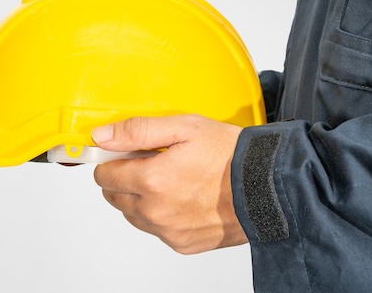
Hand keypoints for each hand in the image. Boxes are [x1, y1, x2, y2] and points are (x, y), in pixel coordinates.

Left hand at [92, 114, 247, 253]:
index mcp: (152, 180)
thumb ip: (138, 131)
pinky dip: (162, 215)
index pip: (104, 176)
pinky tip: (183, 198)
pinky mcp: (182, 244)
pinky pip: (157, 230)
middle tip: (151, 162)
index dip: (112, 160)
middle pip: (115, 197)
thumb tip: (102, 137)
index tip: (124, 153)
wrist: (268, 185)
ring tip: (171, 180)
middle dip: (125, 179)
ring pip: (133, 215)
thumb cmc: (230, 154)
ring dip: (141, 198)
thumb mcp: (184, 127)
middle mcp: (156, 211)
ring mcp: (169, 231)